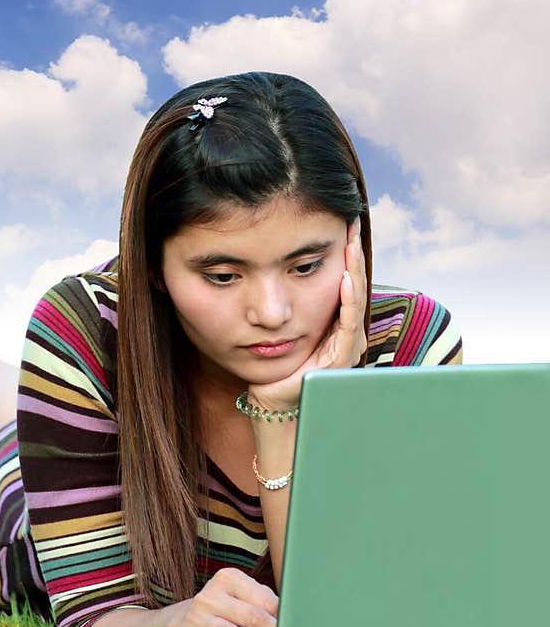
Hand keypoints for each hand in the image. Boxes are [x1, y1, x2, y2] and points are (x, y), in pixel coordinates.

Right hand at [161, 567, 277, 626]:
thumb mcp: (242, 597)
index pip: (265, 600)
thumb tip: (290, 617)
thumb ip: (264, 603)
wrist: (183, 619)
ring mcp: (196, 616)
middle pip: (252, 617)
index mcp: (228, 578)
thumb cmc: (226, 609)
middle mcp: (210, 595)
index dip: (283, 618)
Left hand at [250, 218, 367, 411]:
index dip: (345, 253)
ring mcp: (345, 347)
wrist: (273, 404)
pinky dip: (348, 300)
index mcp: (334, 324)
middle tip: (352, 222)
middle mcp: (345, 333)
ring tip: (351, 245)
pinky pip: (347, 324)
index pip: (345, 280)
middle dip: (353, 253)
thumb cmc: (274, 368)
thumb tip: (275, 274)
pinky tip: (344, 279)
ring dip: (354, 270)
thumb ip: (287, 304)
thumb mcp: (281, 328)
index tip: (343, 222)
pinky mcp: (339, 360)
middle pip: (354, 285)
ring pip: (354, 300)